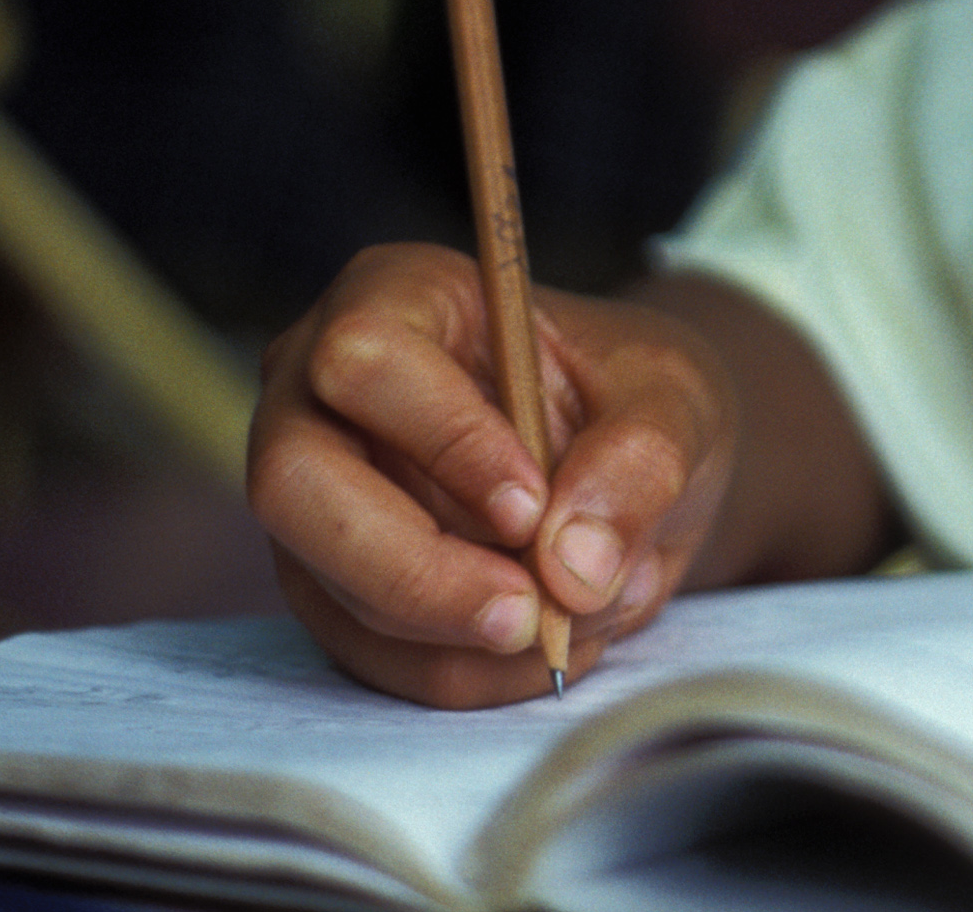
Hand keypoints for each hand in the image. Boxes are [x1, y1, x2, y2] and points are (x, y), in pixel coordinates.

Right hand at [251, 244, 736, 706]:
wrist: (633, 463)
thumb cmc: (636, 396)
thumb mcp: (676, 400)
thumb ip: (640, 462)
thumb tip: (572, 569)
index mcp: (396, 297)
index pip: (365, 360)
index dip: (443, 441)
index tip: (533, 509)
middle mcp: (319, 391)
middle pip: (296, 486)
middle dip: (414, 572)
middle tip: (530, 616)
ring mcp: (312, 497)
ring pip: (331, 589)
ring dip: (460, 638)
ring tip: (580, 622)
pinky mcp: (329, 585)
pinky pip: (368, 657)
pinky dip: (465, 673)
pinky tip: (547, 647)